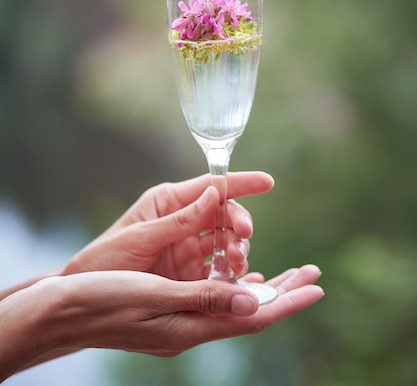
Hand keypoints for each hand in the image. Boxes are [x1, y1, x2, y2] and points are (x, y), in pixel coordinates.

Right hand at [1, 263, 321, 378]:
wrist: (63, 311)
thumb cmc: (103, 298)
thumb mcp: (154, 297)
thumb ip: (204, 299)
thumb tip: (253, 305)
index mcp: (190, 327)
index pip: (252, 317)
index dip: (286, 300)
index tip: (316, 286)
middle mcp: (190, 328)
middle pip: (249, 311)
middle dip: (283, 292)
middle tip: (313, 274)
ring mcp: (179, 322)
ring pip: (232, 304)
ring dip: (261, 287)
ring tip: (286, 273)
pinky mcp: (167, 311)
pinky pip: (211, 299)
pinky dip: (232, 285)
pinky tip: (237, 277)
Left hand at [64, 171, 273, 280]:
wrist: (86, 300)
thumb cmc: (105, 259)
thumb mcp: (139, 237)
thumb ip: (179, 220)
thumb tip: (214, 195)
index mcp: (169, 202)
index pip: (211, 186)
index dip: (240, 183)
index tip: (267, 182)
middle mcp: (183, 221)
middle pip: (224, 215)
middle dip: (238, 224)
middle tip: (242, 237)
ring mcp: (188, 248)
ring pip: (225, 243)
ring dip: (236, 250)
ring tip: (235, 263)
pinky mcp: (190, 274)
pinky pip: (218, 270)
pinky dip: (230, 274)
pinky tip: (238, 280)